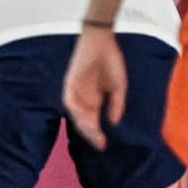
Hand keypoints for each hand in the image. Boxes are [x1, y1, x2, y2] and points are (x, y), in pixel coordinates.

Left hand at [62, 27, 125, 150]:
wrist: (103, 41)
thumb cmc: (111, 62)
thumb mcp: (118, 87)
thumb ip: (116, 104)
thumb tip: (113, 123)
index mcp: (93, 99)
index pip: (92, 121)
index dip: (96, 134)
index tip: (104, 146)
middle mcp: (83, 97)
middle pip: (82, 120)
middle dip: (90, 133)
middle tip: (99, 143)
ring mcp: (76, 90)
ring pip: (75, 112)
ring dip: (82, 122)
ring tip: (93, 132)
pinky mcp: (70, 81)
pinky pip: (69, 97)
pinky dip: (75, 107)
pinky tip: (83, 114)